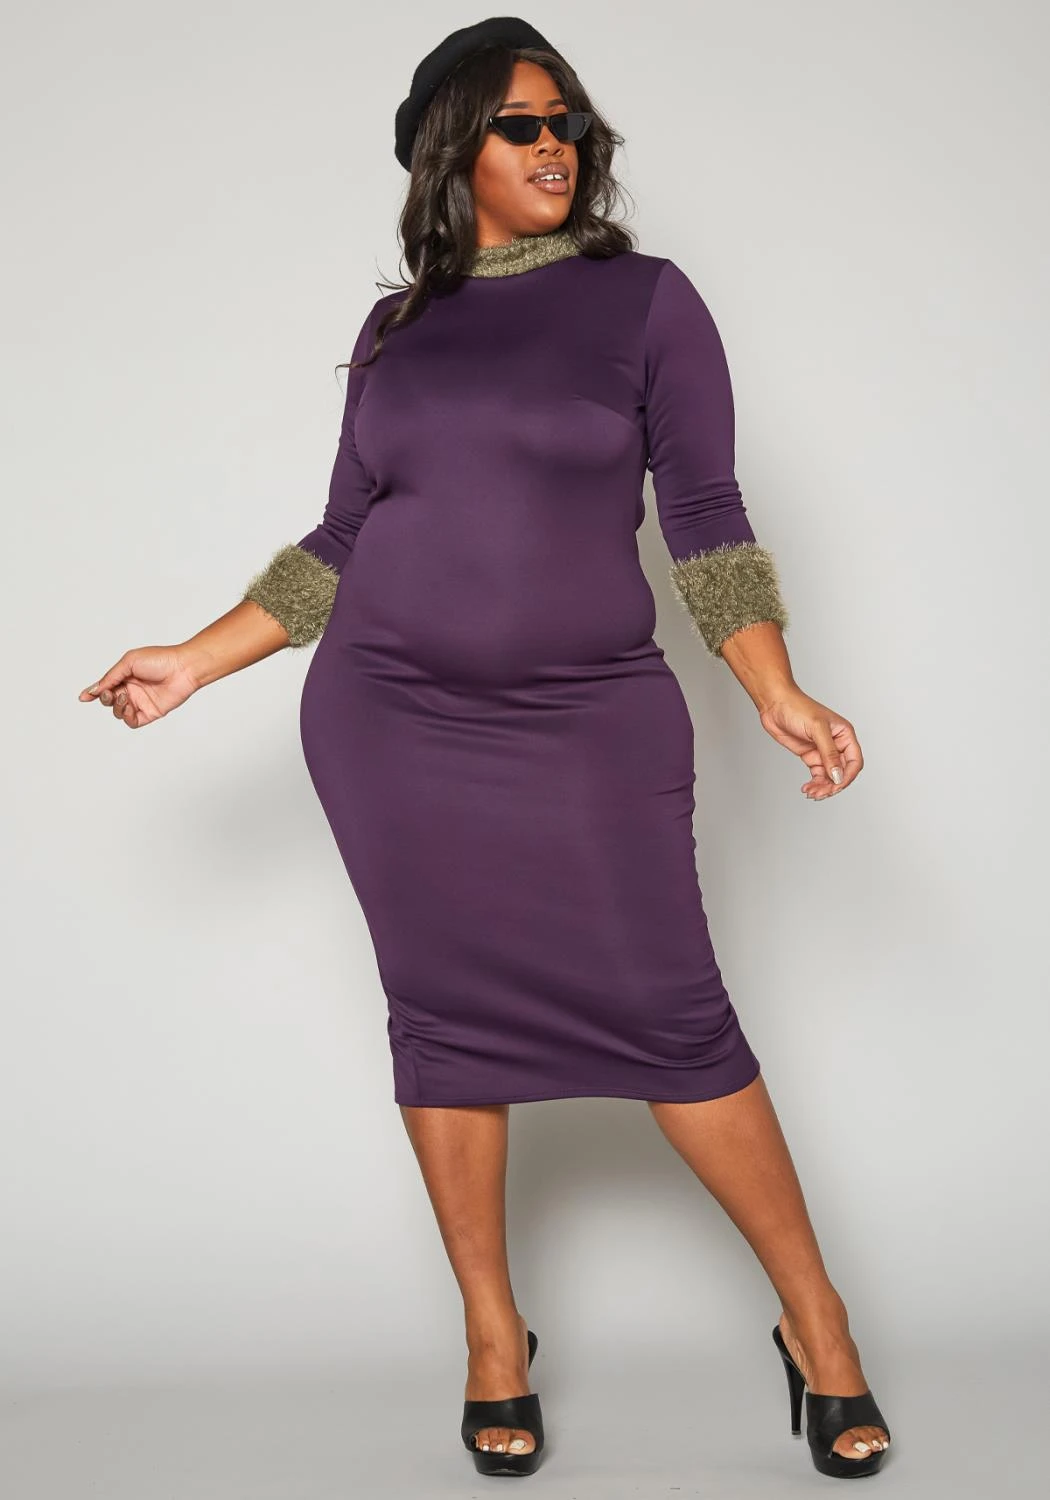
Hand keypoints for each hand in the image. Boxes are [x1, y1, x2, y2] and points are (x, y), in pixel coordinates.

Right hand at [77, 646, 202, 728]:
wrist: (182, 668)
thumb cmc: (158, 659)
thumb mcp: (128, 663)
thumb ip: (110, 677)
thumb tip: (93, 689)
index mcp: (125, 676)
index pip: (105, 687)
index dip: (92, 693)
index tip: (83, 698)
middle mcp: (132, 690)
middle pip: (108, 701)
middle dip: (104, 698)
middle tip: (110, 693)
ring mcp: (141, 702)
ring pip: (118, 712)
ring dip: (117, 707)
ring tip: (125, 697)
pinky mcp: (150, 713)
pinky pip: (132, 722)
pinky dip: (127, 717)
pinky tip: (130, 707)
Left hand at [757, 687, 862, 799]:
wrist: (775, 704)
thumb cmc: (798, 708)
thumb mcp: (817, 729)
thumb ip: (829, 753)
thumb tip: (838, 775)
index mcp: (845, 734)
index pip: (854, 761)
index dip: (847, 776)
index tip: (836, 785)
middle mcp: (836, 744)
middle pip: (842, 772)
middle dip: (833, 785)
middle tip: (820, 793)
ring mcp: (822, 750)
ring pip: (829, 776)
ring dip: (823, 787)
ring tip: (811, 792)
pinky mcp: (810, 755)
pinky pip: (817, 774)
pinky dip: (814, 783)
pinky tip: (807, 788)